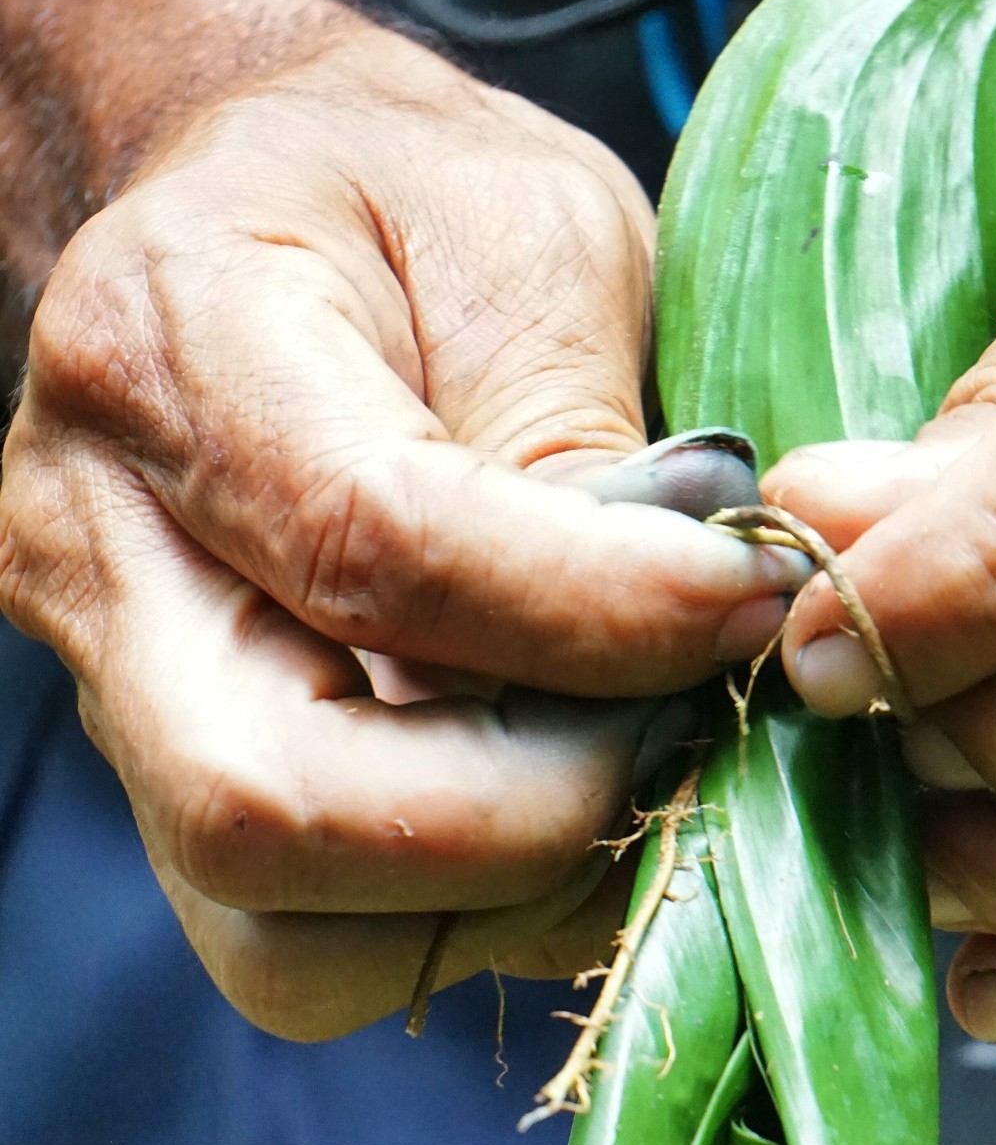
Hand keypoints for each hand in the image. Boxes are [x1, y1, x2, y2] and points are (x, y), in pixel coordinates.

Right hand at [0, 6, 799, 1038]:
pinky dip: (476, 919)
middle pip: (268, 806)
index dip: (589, 616)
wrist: (255, 215)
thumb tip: (672, 628)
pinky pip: (319, 945)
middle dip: (532, 816)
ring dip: (504, 898)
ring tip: (637, 773)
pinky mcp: (183, 782)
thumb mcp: (529, 234)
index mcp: (172, 353)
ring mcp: (119, 695)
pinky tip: (572, 803)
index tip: (747, 605)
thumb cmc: (404, 199)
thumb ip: (572, 430)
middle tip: (690, 727)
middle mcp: (99, 552)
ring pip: (281, 933)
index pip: (371, 550)